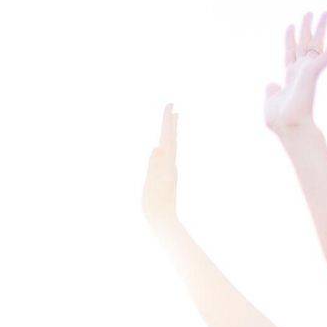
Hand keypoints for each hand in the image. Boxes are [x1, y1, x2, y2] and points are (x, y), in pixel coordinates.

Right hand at [142, 103, 177, 228]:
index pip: (167, 137)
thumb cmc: (155, 205)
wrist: (164, 221)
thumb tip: (158, 147)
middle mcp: (170, 164)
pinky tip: (166, 145)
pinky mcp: (166, 176)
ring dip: (172, 132)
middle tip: (173, 107)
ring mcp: (169, 170)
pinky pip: (168, 155)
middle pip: (171, 139)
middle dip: (171, 122)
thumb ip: (154, 166)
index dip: (167, 121)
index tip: (170, 106)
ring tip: (175, 120)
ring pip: (172, 146)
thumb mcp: (152, 185)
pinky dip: (168, 144)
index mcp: (167, 164)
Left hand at [264, 10, 326, 133]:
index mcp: (291, 77)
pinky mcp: (315, 71)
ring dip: (322, 27)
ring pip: (318, 44)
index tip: (290, 26)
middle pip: (305, 44)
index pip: (291, 53)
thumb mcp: (271, 102)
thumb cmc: (279, 119)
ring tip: (326, 12)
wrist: (288, 124)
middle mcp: (301, 71)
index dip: (289, 39)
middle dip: (307, 28)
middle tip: (310, 12)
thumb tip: (271, 84)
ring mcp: (309, 70)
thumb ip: (271, 91)